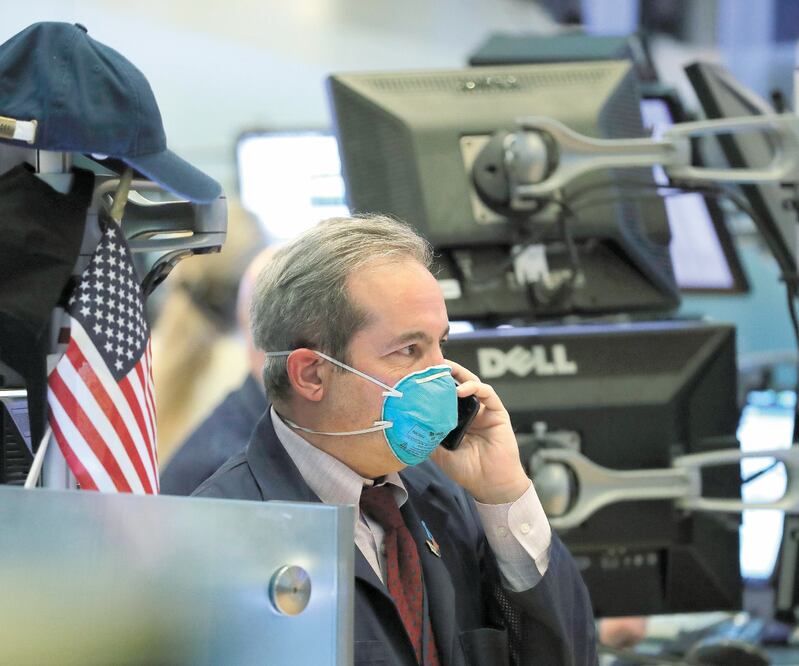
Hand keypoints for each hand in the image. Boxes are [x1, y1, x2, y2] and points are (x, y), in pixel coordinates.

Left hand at [429, 360, 530, 503]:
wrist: (489, 484)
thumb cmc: (467, 470)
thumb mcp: (439, 452)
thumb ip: (427, 436)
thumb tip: (406, 425)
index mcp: (457, 418)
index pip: (446, 394)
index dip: (435, 383)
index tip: (419, 374)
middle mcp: (471, 411)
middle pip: (459, 383)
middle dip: (447, 371)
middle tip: (432, 362)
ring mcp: (485, 410)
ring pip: (473, 383)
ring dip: (459, 374)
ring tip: (444, 369)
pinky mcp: (498, 412)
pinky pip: (487, 393)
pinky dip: (474, 388)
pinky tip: (461, 390)